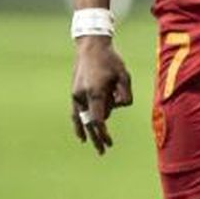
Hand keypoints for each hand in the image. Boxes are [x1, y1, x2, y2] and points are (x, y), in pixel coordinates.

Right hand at [70, 37, 131, 155]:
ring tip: (106, 118)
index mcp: (95, 92)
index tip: (108, 143)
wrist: (90, 46)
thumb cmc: (111, 60)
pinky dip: (79, 124)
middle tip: (104, 151)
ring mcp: (76, 95)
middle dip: (98, 136)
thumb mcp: (125, 76)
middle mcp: (83, 96)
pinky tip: (81, 137)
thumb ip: (125, 95)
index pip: (98, 120)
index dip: (103, 133)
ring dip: (96, 120)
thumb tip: (119, 107)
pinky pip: (76, 113)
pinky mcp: (74, 93)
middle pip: (91, 122)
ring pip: (86, 116)